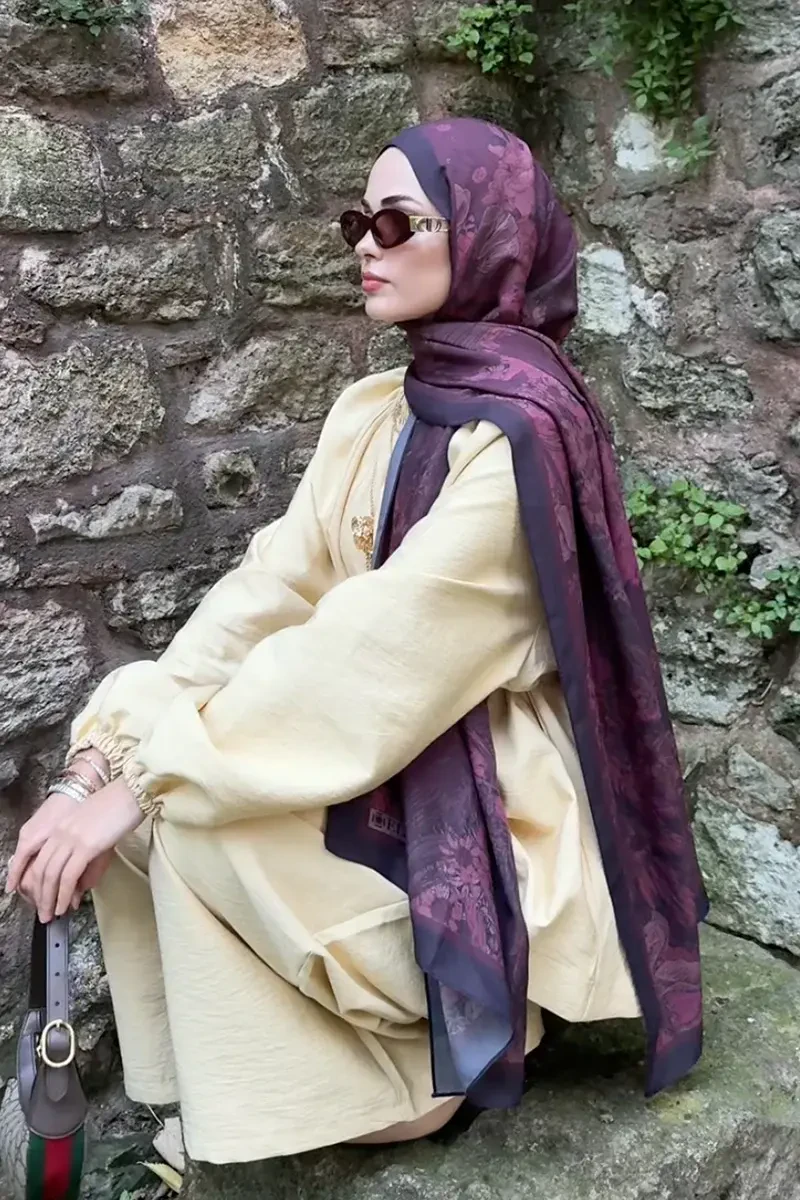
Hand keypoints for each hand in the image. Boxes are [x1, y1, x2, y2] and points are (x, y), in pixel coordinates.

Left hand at [6, 779, 143, 922]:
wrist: (133, 793)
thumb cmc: (120, 809)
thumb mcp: (95, 832)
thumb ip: (84, 857)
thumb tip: (78, 887)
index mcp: (61, 827)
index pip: (40, 860)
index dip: (39, 883)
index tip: (42, 899)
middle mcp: (60, 833)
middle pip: (41, 870)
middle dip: (41, 896)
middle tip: (44, 914)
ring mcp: (71, 839)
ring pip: (51, 875)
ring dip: (50, 899)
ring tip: (52, 915)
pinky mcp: (85, 846)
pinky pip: (68, 876)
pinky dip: (64, 894)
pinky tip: (66, 905)